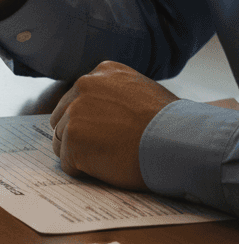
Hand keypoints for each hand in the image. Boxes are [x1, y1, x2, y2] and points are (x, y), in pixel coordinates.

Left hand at [50, 61, 177, 189]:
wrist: (181, 142)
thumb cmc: (171, 125)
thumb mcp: (143, 92)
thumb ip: (116, 95)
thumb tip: (100, 113)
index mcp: (101, 72)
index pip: (77, 98)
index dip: (90, 120)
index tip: (106, 132)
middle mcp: (84, 86)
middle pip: (63, 117)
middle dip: (79, 135)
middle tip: (106, 149)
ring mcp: (75, 112)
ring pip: (62, 140)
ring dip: (81, 154)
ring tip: (111, 158)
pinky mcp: (73, 138)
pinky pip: (68, 163)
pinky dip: (84, 171)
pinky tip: (109, 168)